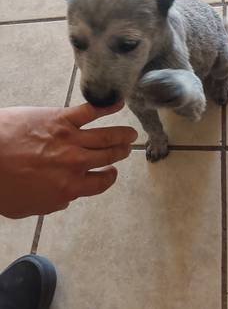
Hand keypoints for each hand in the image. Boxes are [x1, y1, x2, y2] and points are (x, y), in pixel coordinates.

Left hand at [0, 102, 136, 218]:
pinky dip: (107, 107)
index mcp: (68, 187)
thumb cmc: (1, 184)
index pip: (100, 183)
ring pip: (106, 137)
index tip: (111, 173)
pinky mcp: (62, 119)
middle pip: (107, 157)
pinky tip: (118, 103)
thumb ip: (52, 203)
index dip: (109, 177)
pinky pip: (90, 112)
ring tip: (131, 133)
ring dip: (122, 135)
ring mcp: (71, 140)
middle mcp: (76, 164)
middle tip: (126, 148)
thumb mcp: (26, 207)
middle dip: (120, 153)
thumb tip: (66, 197)